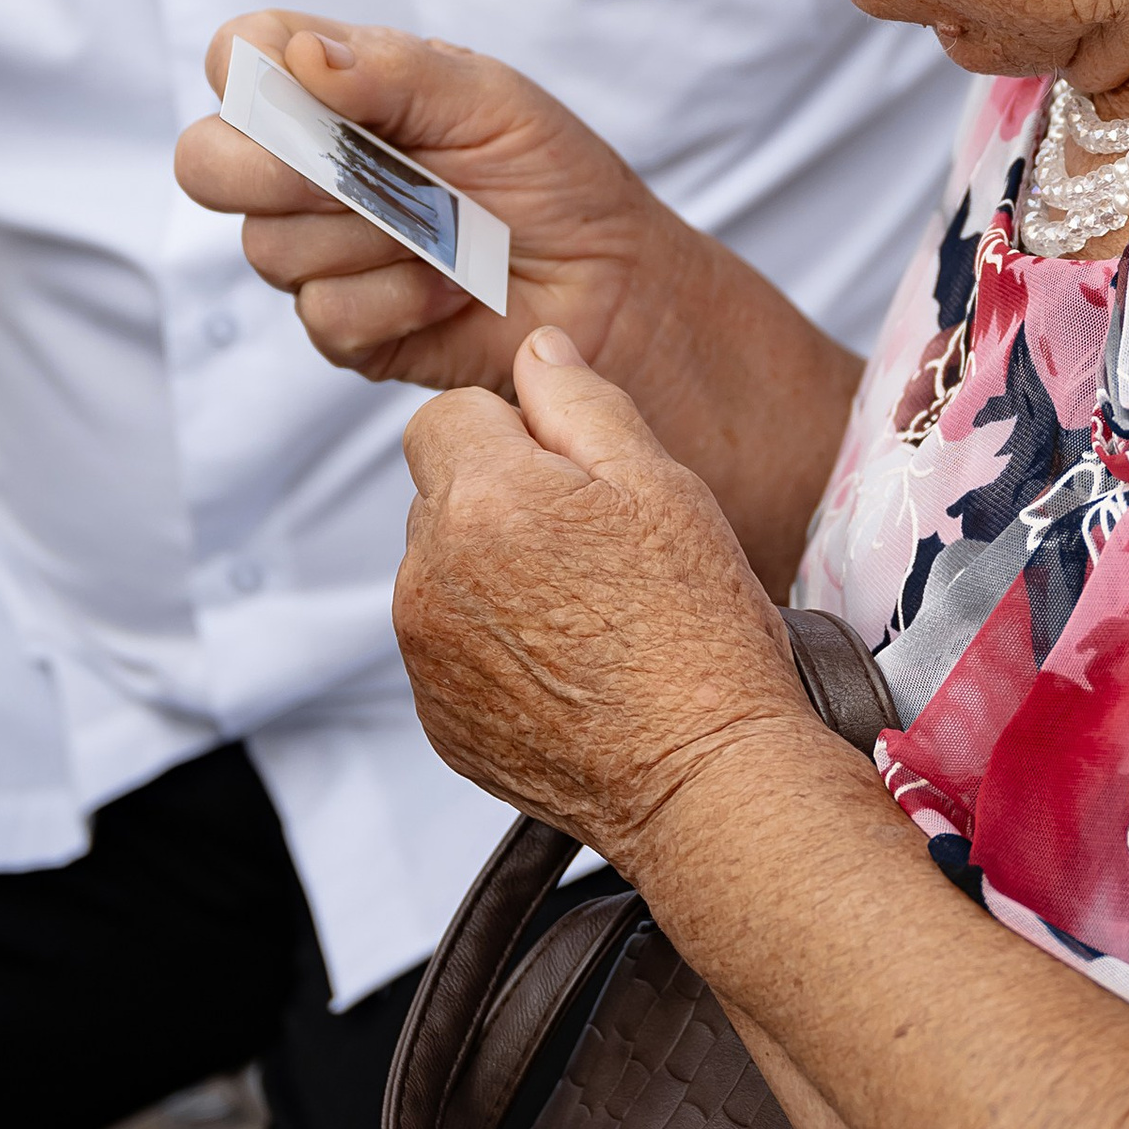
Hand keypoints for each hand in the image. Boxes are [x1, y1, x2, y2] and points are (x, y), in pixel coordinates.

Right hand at [176, 12, 671, 398]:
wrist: (612, 280)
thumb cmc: (553, 173)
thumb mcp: (489, 99)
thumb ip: (394, 71)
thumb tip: (304, 56)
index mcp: (332, 89)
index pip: (237, 57)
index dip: (248, 72)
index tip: (317, 90)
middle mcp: (304, 168)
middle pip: (206, 162)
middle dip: (279, 171)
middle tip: (366, 176)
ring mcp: (315, 250)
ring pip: (269, 247)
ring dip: (374, 238)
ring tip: (451, 230)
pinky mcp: (340, 327)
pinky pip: (324, 313)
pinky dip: (400, 298)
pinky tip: (451, 286)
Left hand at [397, 328, 820, 868]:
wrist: (703, 780)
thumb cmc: (699, 630)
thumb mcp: (662, 484)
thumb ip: (581, 400)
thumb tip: (535, 348)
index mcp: (482, 499)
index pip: (444, 415)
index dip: (512, 431)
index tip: (573, 477)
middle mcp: (429, 575)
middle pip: (439, 493)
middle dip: (499, 499)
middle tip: (592, 547)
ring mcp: (425, 655)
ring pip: (441, 570)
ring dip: (491, 571)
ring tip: (585, 612)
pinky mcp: (436, 718)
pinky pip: (447, 645)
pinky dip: (491, 644)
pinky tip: (566, 665)